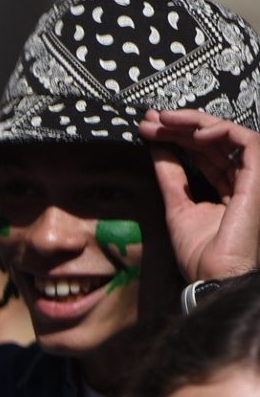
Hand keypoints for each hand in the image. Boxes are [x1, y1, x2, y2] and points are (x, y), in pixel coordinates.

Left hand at [141, 108, 259, 281]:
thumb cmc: (200, 253)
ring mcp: (253, 179)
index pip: (203, 153)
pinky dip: (222, 132)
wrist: (213, 277)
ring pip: (228, 136)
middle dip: (180, 126)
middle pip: (213, 141)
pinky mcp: (259, 179)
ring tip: (164, 120)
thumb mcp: (177, 206)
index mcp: (227, 188)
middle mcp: (243, 180)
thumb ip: (171, 176)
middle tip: (150, 119)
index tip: (147, 128)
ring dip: (194, 124)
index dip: (177, 137)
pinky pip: (248, 143)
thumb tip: (156, 148)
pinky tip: (194, 132)